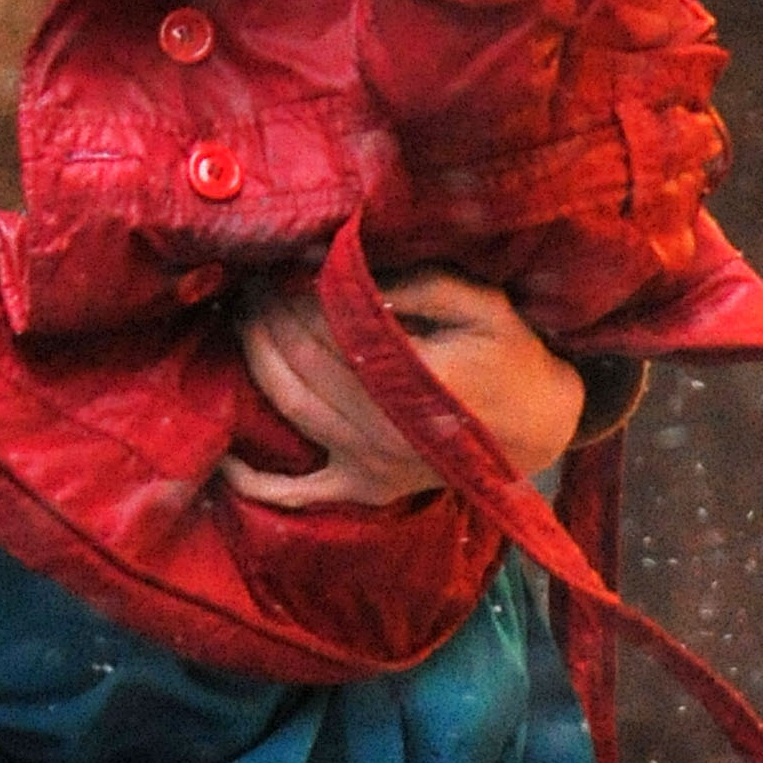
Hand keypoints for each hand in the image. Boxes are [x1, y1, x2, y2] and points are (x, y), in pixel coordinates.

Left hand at [222, 270, 582, 508]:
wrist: (542, 428)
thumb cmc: (512, 358)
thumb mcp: (484, 308)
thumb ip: (422, 286)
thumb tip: (350, 271)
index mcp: (410, 383)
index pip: (328, 334)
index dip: (295, 300)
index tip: (276, 267)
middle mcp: (382, 431)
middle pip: (300, 368)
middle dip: (269, 321)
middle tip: (250, 285)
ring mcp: (370, 466)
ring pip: (290, 410)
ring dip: (255, 363)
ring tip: (242, 321)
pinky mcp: (366, 489)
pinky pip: (300, 494)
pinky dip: (255, 483)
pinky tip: (221, 464)